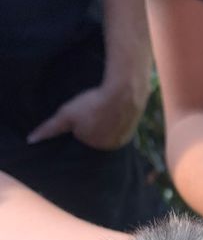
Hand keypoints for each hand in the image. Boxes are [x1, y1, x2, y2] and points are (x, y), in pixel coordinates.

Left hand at [27, 81, 148, 150]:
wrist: (123, 92)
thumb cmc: (93, 103)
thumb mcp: (66, 115)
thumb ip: (49, 129)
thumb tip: (30, 140)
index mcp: (96, 147)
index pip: (83, 136)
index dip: (80, 122)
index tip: (83, 111)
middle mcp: (111, 147)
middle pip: (97, 134)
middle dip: (94, 124)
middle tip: (94, 108)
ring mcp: (124, 138)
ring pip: (109, 130)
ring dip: (106, 121)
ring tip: (105, 107)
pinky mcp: (133, 128)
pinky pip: (121, 126)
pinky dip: (118, 119)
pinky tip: (116, 108)